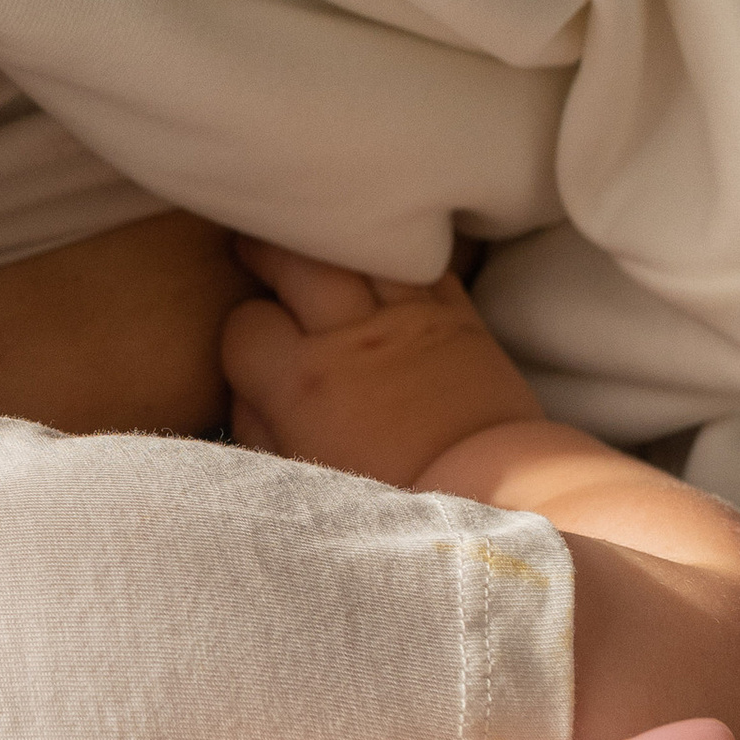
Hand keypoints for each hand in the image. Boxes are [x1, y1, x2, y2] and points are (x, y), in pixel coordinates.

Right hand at [225, 238, 541, 484]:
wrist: (495, 496)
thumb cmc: (394, 500)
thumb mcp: (306, 482)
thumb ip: (261, 432)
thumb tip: (246, 391)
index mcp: (303, 385)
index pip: (245, 325)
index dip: (244, 332)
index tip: (253, 343)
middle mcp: (350, 338)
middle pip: (295, 262)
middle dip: (267, 251)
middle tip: (257, 250)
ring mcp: (408, 319)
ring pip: (357, 248)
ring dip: (329, 238)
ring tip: (314, 238)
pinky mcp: (457, 317)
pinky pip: (422, 263)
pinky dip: (398, 257)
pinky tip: (384, 259)